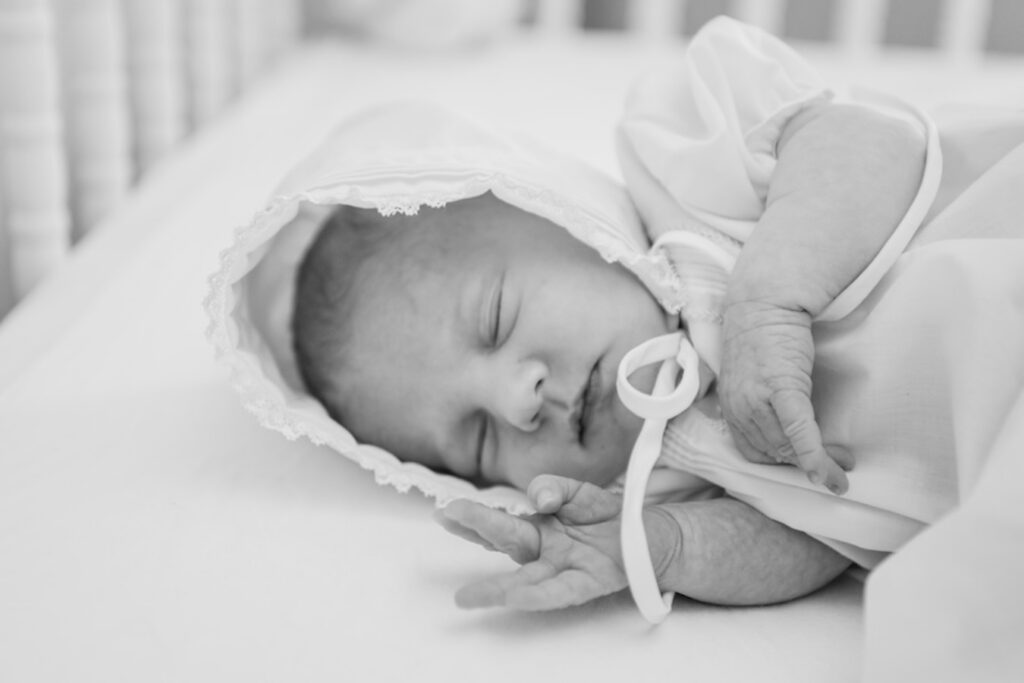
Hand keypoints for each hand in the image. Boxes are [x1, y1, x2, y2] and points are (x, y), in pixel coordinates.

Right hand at [435, 475, 626, 609]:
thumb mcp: (577, 491)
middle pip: (505, 541)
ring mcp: (561, 569)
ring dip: (495, 589)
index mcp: (535, 527)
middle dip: (476, 528)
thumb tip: (538, 498)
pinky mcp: (585, 584)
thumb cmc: (604, 515)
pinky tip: (516, 599)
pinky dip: (537, 596)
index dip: (473, 517)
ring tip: (465, 597)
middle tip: (445, 515)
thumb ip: (554, 488)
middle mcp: (542, 551)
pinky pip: (558, 592)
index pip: (499, 522)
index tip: (445, 509)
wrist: (644, 534)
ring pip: (523, 580)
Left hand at [719, 300, 852, 493]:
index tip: (808, 465)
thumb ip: (760, 405)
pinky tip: (829, 470)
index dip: (783, 463)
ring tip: (845, 460)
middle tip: (836, 466)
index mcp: (731, 407)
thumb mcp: (752, 379)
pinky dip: (814, 454)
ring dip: (820, 461)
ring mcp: (757, 398)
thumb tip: (788, 432)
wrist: (763, 302)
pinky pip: (799, 429)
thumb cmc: (763, 338)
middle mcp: (739, 407)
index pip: (754, 451)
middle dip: (806, 465)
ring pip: (787, 446)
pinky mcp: (781, 386)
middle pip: (774, 452)